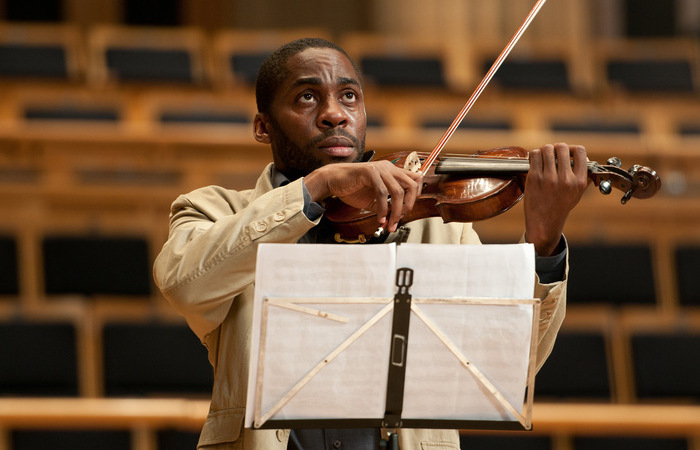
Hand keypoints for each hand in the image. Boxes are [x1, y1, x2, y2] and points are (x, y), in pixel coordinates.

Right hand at [304, 160, 423, 231]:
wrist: (333, 181)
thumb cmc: (352, 188)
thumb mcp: (375, 199)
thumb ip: (387, 205)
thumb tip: (396, 218)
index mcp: (392, 171)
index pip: (415, 180)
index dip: (415, 197)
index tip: (406, 211)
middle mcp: (388, 168)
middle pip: (412, 185)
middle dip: (408, 206)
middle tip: (399, 219)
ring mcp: (379, 169)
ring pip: (398, 191)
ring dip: (395, 211)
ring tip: (388, 223)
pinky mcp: (369, 172)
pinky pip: (382, 193)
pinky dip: (382, 208)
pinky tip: (379, 217)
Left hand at [524, 143, 588, 255]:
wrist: (544, 223)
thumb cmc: (560, 207)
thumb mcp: (577, 194)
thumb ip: (582, 177)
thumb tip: (585, 161)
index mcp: (579, 181)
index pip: (580, 152)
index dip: (573, 149)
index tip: (568, 152)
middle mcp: (565, 179)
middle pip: (562, 148)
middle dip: (557, 148)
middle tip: (554, 153)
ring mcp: (549, 178)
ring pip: (547, 149)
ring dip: (545, 150)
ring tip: (544, 156)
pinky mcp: (534, 178)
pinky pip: (535, 156)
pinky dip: (535, 154)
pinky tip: (536, 160)